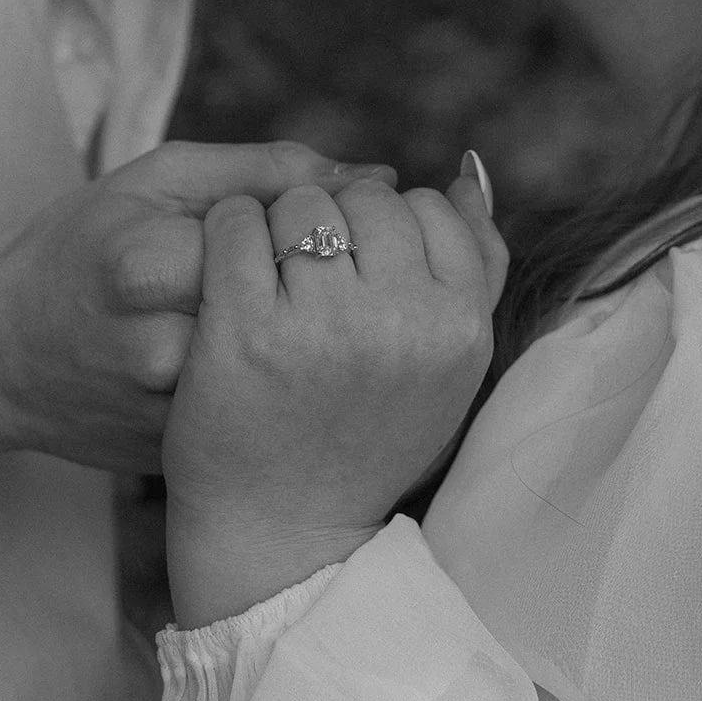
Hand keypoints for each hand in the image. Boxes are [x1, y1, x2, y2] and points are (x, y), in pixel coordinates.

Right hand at [0, 141, 389, 471]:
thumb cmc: (81, 247)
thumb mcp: (159, 181)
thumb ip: (268, 170)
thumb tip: (381, 178)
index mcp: (147, 266)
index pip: (283, 236)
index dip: (307, 225)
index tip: (292, 222)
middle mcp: (159, 350)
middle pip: (295, 305)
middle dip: (310, 282)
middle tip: (291, 269)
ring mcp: (172, 416)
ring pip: (291, 363)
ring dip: (304, 334)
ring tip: (277, 312)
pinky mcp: (183, 459)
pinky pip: (269, 410)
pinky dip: (281, 382)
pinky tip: (265, 361)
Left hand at [163, 166, 506, 625]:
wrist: (283, 532)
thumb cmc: (369, 432)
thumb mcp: (449, 360)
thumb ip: (475, 260)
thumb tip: (468, 168)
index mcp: (458, 326)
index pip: (428, 207)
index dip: (387, 231)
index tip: (364, 276)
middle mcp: (400, 323)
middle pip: (366, 196)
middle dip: (336, 219)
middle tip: (315, 279)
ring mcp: (321, 326)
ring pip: (301, 201)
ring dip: (278, 224)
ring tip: (273, 280)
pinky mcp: (245, 331)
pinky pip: (236, 222)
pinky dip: (227, 231)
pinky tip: (226, 273)